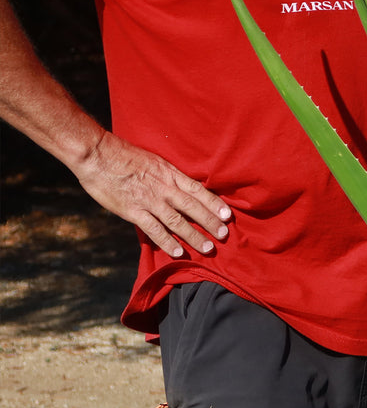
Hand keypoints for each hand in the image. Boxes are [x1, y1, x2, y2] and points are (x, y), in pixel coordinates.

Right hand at [73, 131, 231, 256]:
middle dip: (210, 221)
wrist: (98, 155)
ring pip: (177, 221)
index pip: (198, 190)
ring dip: (194, 236)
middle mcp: (164, 188)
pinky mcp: (133, 211)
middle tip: (224, 235)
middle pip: (192, 207)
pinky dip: (167, 242)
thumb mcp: (153, 161)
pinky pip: (154, 229)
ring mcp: (149, 200)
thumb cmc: (124, 156)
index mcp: (170, 173)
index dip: (214, 203)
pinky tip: (178, 252)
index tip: (227, 214)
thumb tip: (179, 187)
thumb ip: (167, 176)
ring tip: (208, 247)